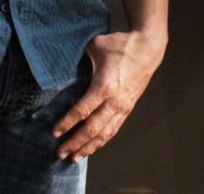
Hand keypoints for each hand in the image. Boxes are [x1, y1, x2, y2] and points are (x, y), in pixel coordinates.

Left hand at [52, 29, 165, 162]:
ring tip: (75, 158)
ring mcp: (123, 107)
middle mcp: (114, 102)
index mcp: (104, 87)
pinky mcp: (128, 108)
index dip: (67, 124)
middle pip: (92, 130)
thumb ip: (79, 58)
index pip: (82, 111)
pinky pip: (114, 129)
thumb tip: (62, 63)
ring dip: (89, 147)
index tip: (55, 133)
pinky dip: (102, 141)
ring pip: (104, 134)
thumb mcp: (95, 46)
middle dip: (75, 143)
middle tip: (60, 153)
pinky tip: (93, 147)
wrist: (148, 48)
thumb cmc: (120, 45)